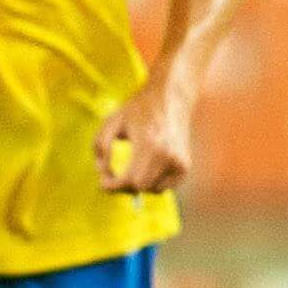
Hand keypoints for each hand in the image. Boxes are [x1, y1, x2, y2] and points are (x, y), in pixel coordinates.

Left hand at [96, 80, 196, 195]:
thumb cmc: (137, 109)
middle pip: (141, 188)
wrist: (171, 97)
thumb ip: (101, 147)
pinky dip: (152, 183)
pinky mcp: (185, 166)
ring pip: (153, 190)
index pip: (131, 180)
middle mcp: (169, 155)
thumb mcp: (111, 122)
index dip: (113, 185)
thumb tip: (103, 172)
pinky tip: (144, 169)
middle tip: (112, 177)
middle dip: (123, 186)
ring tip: (128, 170)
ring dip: (139, 185)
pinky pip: (165, 187)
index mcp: (150, 144)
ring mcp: (180, 162)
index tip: (102, 183)